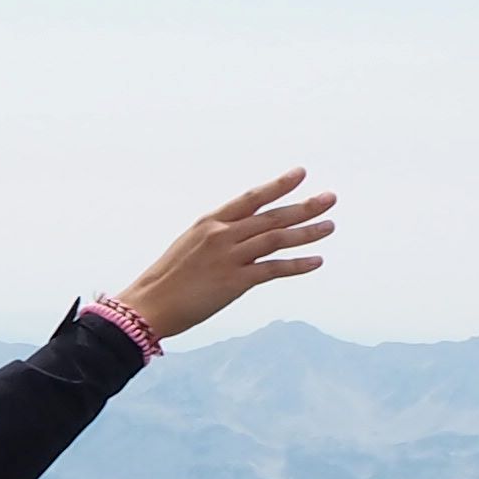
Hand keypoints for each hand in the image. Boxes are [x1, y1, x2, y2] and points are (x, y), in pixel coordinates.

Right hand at [112, 170, 336, 340]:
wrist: (148, 305)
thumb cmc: (166, 279)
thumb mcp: (189, 246)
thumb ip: (216, 237)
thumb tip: (240, 234)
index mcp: (209, 222)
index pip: (251, 198)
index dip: (277, 185)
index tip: (300, 174)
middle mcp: (222, 235)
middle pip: (271, 216)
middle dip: (304, 206)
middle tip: (330, 198)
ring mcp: (229, 257)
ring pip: (277, 239)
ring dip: (307, 232)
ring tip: (330, 225)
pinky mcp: (235, 282)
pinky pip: (273, 269)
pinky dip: (297, 265)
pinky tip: (316, 260)